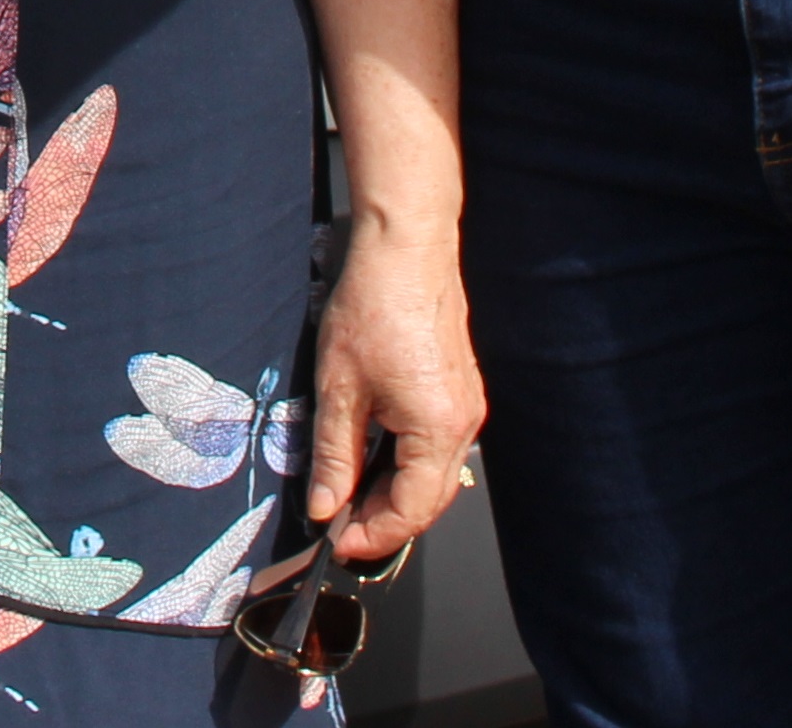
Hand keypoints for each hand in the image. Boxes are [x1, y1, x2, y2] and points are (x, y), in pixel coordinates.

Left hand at [305, 223, 481, 564]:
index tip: (335, 541)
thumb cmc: (372, 307)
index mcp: (437, 429)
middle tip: (339, 526)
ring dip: (395, 494)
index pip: (411, 511)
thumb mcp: (339, 388)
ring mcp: (467, 408)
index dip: (373, 534)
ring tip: (349, 496)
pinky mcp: (460, 392)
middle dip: (384, 521)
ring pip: (435, 475)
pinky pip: (437, 447)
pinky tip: (373, 459)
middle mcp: (464, 425)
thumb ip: (334, 455)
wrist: (406, 249)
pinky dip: (407, 465)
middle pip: (429, 500)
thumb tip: (324, 507)